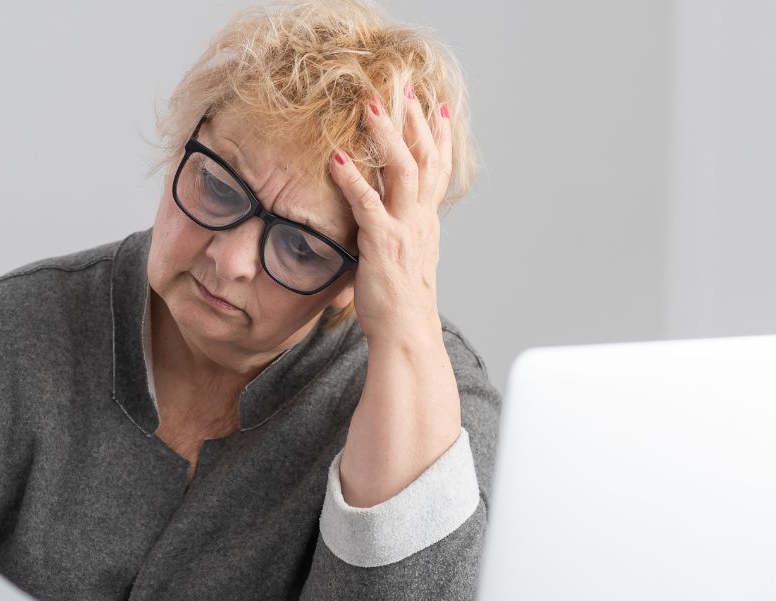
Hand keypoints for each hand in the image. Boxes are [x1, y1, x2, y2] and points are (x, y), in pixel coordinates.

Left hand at [329, 88, 452, 345]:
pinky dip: (352, 178)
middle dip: (414, 122)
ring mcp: (404, 229)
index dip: (439, 138)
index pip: (438, 171)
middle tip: (405, 90)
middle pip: (423, 158)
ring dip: (386, 135)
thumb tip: (381, 230)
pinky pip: (367, 202)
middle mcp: (420, 220)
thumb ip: (397, 239)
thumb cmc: (400, 307)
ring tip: (371, 106)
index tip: (437, 109)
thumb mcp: (405, 264)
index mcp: (426, 224)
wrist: (408, 335)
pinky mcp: (383, 243)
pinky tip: (337, 158)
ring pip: (401, 169)